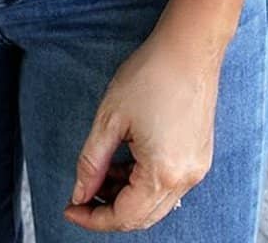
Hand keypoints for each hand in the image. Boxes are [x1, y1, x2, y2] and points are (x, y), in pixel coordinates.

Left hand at [63, 18, 223, 232]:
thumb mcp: (110, 119)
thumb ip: (91, 163)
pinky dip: (143, 182)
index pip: (124, 217)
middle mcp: (185, 179)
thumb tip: (79, 195)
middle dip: (108, 210)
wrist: (188, 48)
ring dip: (125, 196)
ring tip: (100, 172)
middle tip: (80, 195)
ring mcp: (196, 168)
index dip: (93, 218)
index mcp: (163, 173)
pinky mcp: (199, 156)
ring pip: (155, 203)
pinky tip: (124, 161)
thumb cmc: (150, 75)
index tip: (69, 209)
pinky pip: (168, 184)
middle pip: (141, 216)